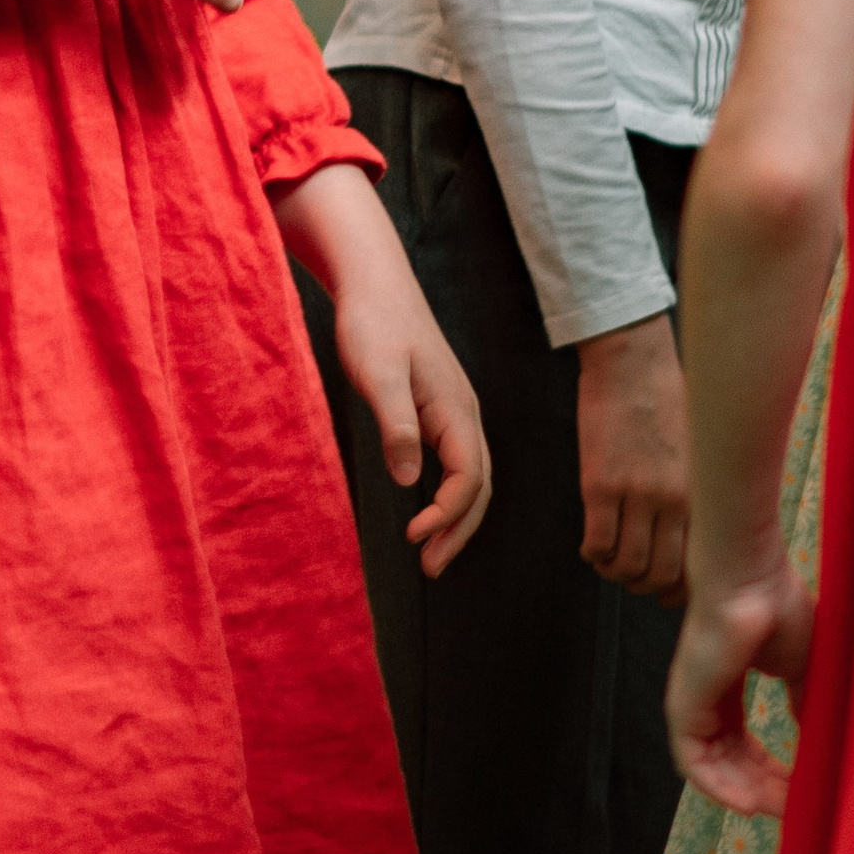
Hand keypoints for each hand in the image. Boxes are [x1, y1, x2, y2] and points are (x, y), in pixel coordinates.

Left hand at [269, 164, 491, 576]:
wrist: (374, 283)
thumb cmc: (374, 324)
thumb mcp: (379, 374)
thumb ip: (396, 424)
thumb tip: (410, 478)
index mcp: (456, 410)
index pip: (469, 478)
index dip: (448, 515)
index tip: (415, 537)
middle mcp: (464, 414)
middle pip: (479, 485)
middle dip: (459, 530)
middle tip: (430, 569)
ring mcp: (454, 411)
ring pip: (471, 476)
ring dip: (455, 517)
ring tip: (430, 553)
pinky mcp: (438, 408)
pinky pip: (455, 462)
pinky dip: (448, 494)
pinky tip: (425, 509)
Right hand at [576, 313, 688, 600]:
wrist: (633, 361)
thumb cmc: (667, 397)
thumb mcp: (698, 449)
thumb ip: (696, 490)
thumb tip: (689, 530)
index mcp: (701, 493)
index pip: (695, 565)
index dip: (677, 588)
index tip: (664, 589)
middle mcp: (674, 501)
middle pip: (659, 573)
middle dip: (643, 585)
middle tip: (631, 576)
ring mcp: (637, 494)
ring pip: (626, 565)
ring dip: (614, 572)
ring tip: (607, 561)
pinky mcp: (600, 484)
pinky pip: (597, 542)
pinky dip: (592, 554)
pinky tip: (591, 545)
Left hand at [666, 558, 814, 815]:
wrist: (753, 580)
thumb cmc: (777, 609)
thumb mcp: (803, 670)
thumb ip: (806, 706)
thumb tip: (823, 741)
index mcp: (729, 691)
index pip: (746, 747)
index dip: (775, 773)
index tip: (804, 791)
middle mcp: (707, 701)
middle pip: (732, 763)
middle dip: (765, 790)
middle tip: (798, 810)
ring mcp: (692, 704)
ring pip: (714, 769)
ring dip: (748, 793)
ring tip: (783, 811)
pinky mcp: (682, 707)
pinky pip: (693, 763)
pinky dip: (720, 788)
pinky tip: (750, 805)